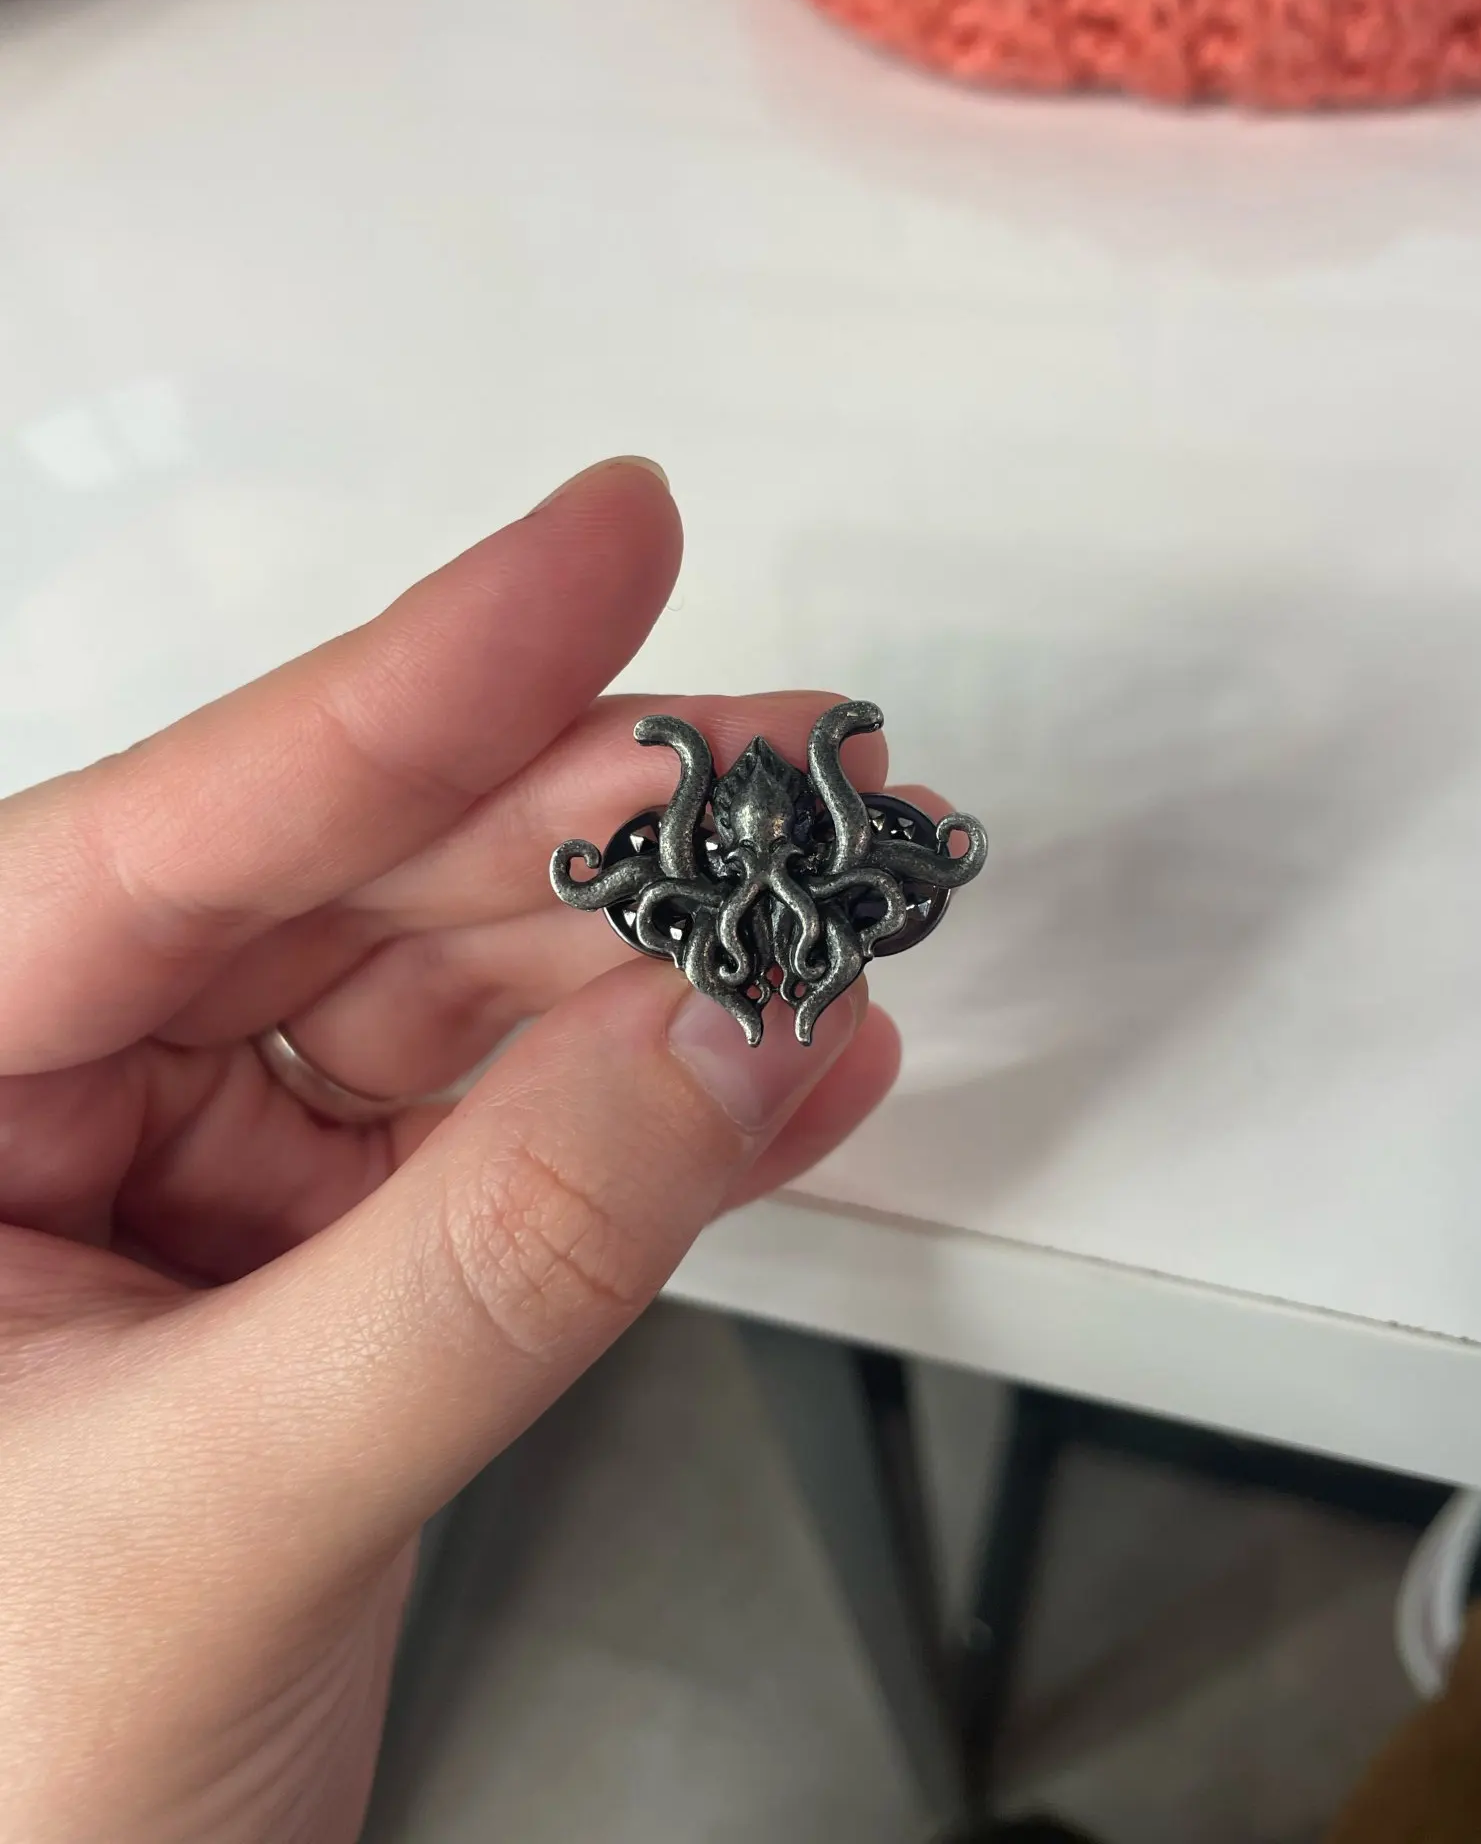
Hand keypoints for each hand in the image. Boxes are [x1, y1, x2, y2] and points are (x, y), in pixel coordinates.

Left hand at [0, 463, 904, 1843]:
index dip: (427, 673)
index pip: (188, 823)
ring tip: (832, 924)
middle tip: (799, 780)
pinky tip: (785, 1076)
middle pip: (356, 889)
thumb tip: (700, 1052)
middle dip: (599, 834)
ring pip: (453, 1011)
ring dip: (658, 978)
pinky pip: (499, 1150)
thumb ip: (479, 1271)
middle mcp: (42, 1092)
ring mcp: (185, 1177)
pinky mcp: (309, 1266)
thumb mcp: (214, 1509)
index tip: (607, 542)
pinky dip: (651, 1124)